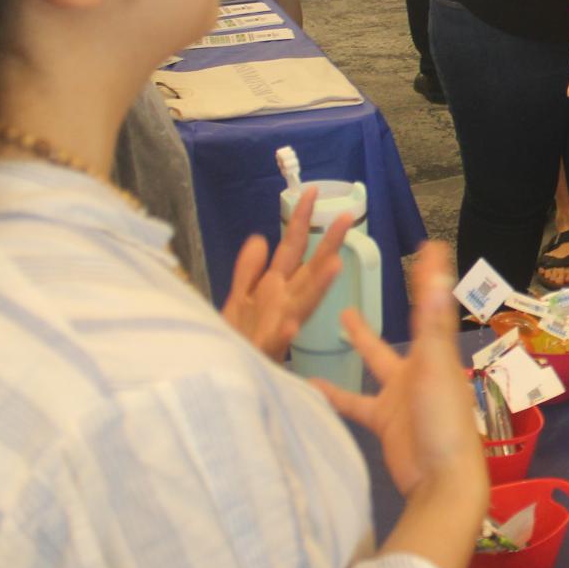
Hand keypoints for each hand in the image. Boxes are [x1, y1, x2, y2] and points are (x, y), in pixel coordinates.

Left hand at [221, 187, 351, 360]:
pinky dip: (283, 334)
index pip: (292, 247)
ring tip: (334, 265)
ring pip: (303, 302)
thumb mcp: (236, 298)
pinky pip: (273, 343)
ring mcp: (277, 326)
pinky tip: (289, 325)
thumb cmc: (234, 340)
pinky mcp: (264, 351)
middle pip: (310, 269)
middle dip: (328, 244)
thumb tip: (261, 236)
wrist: (221, 376)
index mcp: (275, 287)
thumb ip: (248, 270)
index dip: (301, 220)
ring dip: (318, 286)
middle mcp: (283, 302)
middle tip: (347, 217)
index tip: (311, 191)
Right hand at [311, 243, 484, 499]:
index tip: (427, 247)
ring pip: (370, 367)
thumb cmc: (444, 420)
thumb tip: (435, 276)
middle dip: (382, 310)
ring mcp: (398, 397)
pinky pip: (353, 404)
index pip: (429, 306)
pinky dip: (332, 396)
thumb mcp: (436, 367)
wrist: (442, 478)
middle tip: (364, 286)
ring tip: (331, 325)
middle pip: (393, 333)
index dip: (427, 277)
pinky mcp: (382, 422)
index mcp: (432, 354)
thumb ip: (431, 325)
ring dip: (355, 349)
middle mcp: (416, 370)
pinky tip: (306, 387)